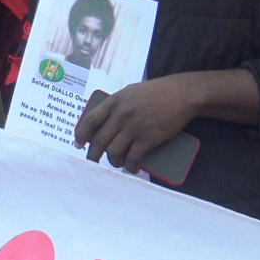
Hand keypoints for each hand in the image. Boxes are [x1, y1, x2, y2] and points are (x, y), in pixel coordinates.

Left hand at [74, 74, 198, 172]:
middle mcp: (120, 115)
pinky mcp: (148, 138)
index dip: (81, 135)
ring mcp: (134, 127)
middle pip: (99, 141)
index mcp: (114, 102)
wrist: (181, 94)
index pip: (89, 121)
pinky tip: (132, 168)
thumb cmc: (156, 92)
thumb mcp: (130, 92)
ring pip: (114, 152)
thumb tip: (104, 120)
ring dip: (114, 162)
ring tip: (118, 163)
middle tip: (93, 162)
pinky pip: (133, 158)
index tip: (78, 144)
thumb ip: (116, 105)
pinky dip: (131, 167)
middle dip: (93, 155)